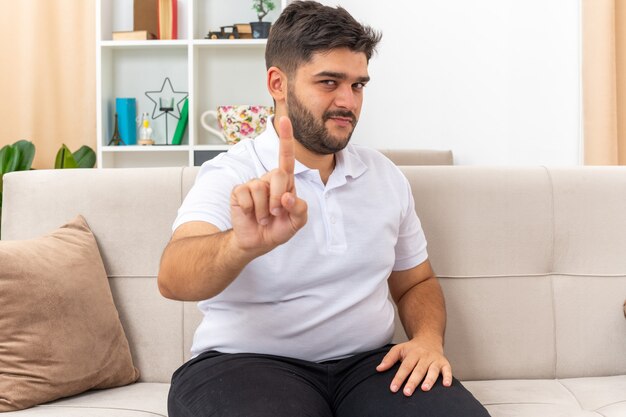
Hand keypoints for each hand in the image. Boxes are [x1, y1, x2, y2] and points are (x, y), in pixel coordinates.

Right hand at [230, 116, 307, 252]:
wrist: (257, 242)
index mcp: (285, 182)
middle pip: (278, 175)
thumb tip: (287, 197)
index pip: (286, 157)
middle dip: (279, 199)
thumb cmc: (278, 229)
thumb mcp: (297, 223)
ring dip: (264, 210)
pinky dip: (250, 210)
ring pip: (261, 188)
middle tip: (276, 214)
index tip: (284, 119)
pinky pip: (246, 195)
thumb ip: (300, 209)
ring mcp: (252, 184)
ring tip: (263, 217)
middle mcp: (269, 179)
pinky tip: (250, 214)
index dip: (285, 137)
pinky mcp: (238, 191)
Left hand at [376, 337, 452, 395]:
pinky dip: (448, 377)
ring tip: (424, 389)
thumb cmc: (412, 348)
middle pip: (418, 370)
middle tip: (407, 393)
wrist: (429, 339)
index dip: (399, 378)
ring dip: (429, 380)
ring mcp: (435, 359)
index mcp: (412, 353)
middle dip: (412, 382)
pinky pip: (448, 370)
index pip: (405, 367)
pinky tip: (446, 385)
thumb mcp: (399, 349)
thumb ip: (389, 359)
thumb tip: (379, 368)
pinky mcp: (444, 363)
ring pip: (432, 370)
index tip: (393, 388)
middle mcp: (424, 356)